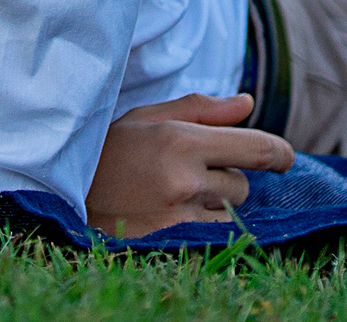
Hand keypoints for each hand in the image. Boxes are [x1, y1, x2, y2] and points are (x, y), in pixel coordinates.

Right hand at [86, 92, 293, 237]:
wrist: (62, 197)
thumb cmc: (107, 153)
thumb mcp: (144, 119)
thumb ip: (200, 109)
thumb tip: (248, 104)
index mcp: (178, 139)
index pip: (257, 148)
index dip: (280, 153)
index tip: (284, 157)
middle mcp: (184, 177)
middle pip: (242, 182)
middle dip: (223, 177)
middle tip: (181, 173)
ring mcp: (181, 215)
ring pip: (231, 211)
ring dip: (214, 204)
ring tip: (171, 195)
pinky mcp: (177, 242)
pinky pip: (217, 234)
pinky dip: (204, 225)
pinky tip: (171, 215)